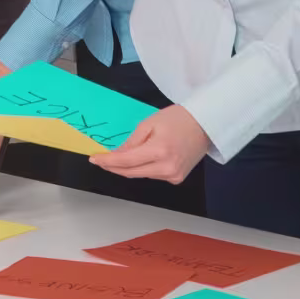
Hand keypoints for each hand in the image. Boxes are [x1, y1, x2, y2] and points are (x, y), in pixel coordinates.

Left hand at [90, 104, 208, 182]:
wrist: (204, 125)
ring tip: (116, 159)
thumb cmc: (178, 119)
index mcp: (159, 151)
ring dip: (127, 168)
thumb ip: (131, 142)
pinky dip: (142, 169)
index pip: (126, 161)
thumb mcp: (149, 124)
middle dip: (113, 167)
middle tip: (100, 160)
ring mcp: (173, 176)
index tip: (94, 159)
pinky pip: (152, 175)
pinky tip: (138, 160)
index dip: (107, 162)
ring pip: (141, 175)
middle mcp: (167, 168)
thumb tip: (115, 156)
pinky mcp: (177, 178)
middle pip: (131, 172)